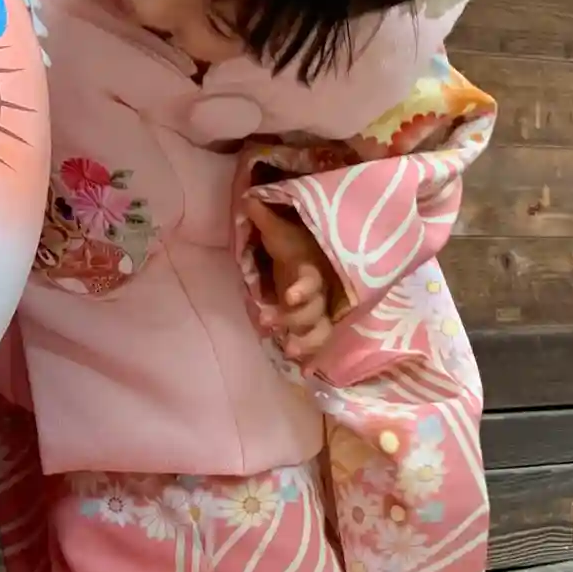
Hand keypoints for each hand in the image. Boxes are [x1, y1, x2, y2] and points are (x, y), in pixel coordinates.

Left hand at [246, 197, 344, 363]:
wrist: (325, 252)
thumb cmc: (298, 242)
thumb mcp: (281, 230)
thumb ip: (264, 217)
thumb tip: (247, 198)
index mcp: (311, 269)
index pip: (310, 279)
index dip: (302, 288)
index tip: (289, 295)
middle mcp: (322, 293)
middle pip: (313, 310)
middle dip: (295, 320)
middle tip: (270, 325)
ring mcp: (322, 311)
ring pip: (320, 330)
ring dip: (307, 341)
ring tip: (289, 350)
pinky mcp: (320, 324)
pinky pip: (322, 343)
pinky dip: (315, 358)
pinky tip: (306, 374)